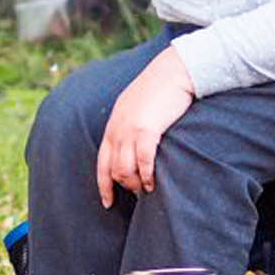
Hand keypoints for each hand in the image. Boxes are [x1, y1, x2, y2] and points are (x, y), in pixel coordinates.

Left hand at [97, 47, 195, 205]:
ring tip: (148, 188)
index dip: (103, 185)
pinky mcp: (147, 129)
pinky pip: (143, 160)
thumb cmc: (159, 90)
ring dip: (136, 184)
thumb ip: (131, 126)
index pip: (102, 163)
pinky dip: (146, 175)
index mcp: (113, 126)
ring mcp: (130, 130)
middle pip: (113, 170)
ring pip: (125, 169)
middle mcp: (117, 130)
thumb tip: (135, 146)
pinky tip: (153, 182)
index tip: (107, 202)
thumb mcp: (136, 108)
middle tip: (140, 192)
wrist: (173, 71)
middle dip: (125, 186)